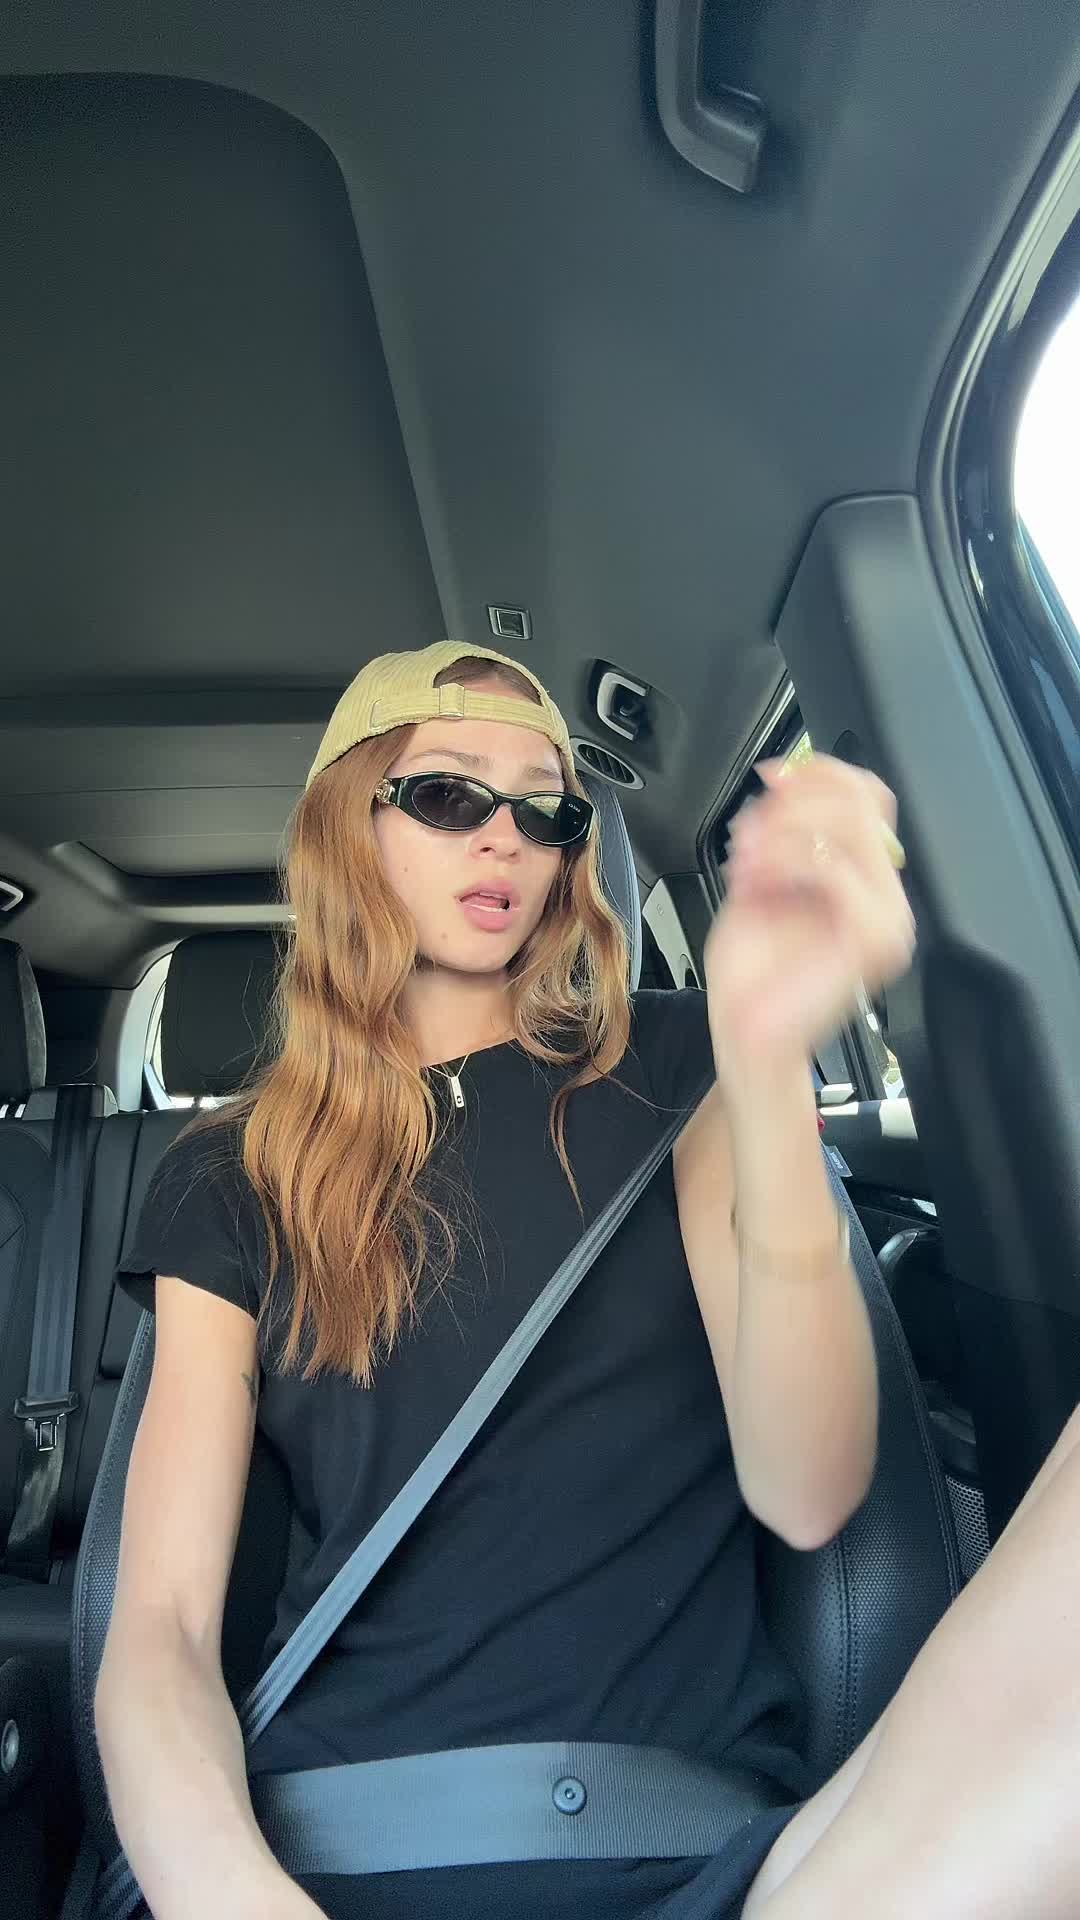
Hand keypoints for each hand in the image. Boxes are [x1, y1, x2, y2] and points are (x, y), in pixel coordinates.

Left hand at [705, 754, 915, 1080]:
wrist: (747, 1039)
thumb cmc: (752, 981)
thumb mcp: (758, 885)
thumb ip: (775, 836)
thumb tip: (779, 787)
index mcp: (864, 883)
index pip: (866, 798)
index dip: (817, 774)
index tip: (771, 777)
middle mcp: (884, 898)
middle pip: (860, 801)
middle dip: (793, 805)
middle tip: (752, 832)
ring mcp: (886, 920)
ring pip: (847, 824)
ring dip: (781, 835)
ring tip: (747, 867)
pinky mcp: (871, 939)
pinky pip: (833, 868)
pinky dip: (784, 864)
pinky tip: (757, 886)